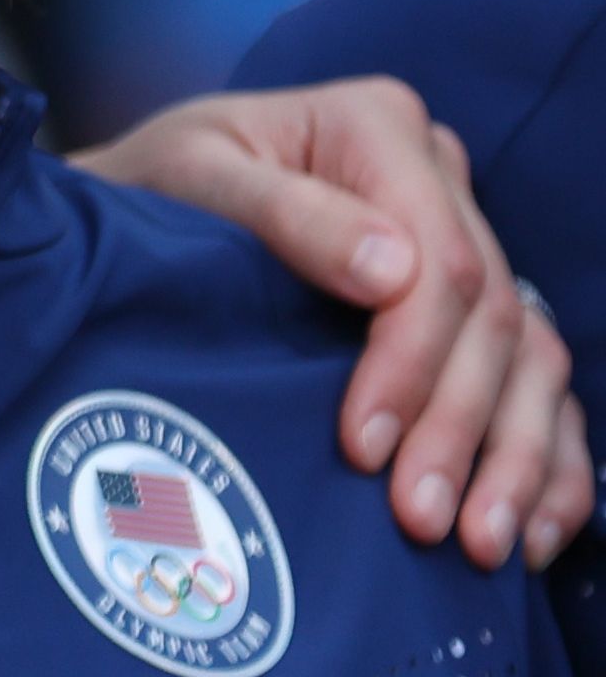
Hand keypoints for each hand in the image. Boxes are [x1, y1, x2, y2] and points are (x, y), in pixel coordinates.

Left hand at [80, 78, 585, 566]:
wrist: (130, 204)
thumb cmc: (149, 186)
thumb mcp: (189, 175)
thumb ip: (283, 211)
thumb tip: (389, 271)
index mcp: (379, 128)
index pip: (437, 263)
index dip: (412, 364)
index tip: (364, 448)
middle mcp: (439, 177)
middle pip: (490, 318)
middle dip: (461, 429)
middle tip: (424, 521)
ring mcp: (464, 237)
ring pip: (531, 357)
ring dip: (516, 459)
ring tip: (483, 548)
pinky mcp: (467, 302)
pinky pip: (537, 381)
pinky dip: (546, 458)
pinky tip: (531, 531)